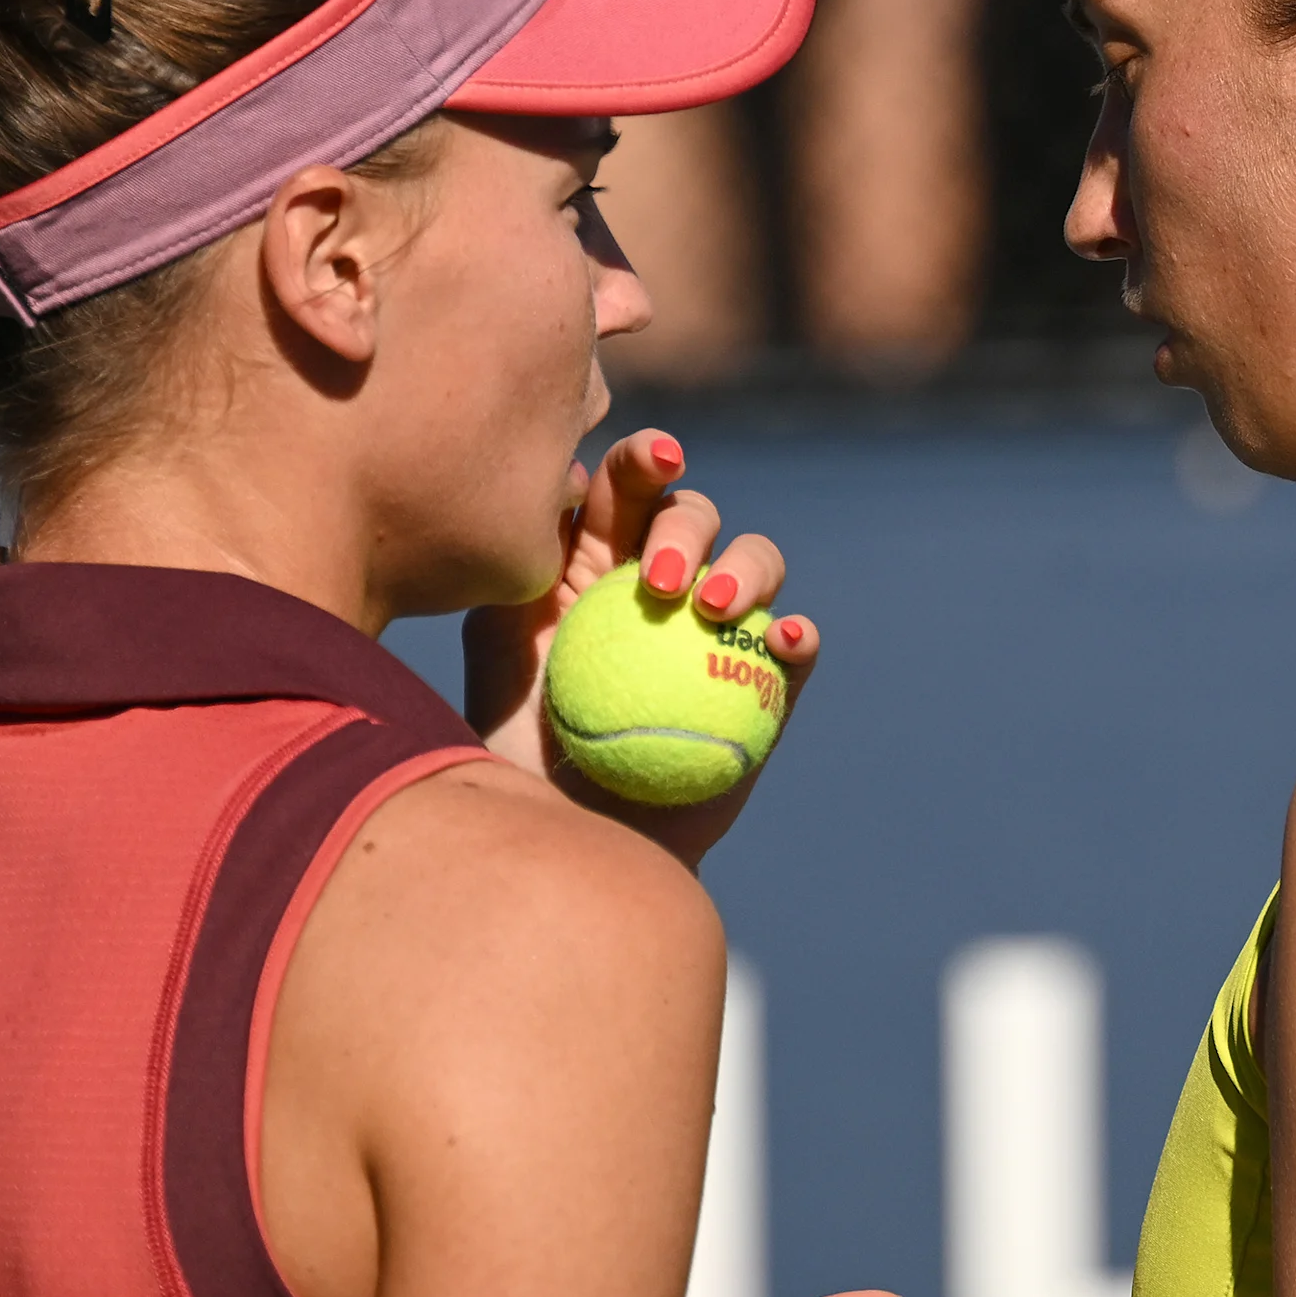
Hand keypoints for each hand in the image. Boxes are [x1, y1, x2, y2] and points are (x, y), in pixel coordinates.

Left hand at [462, 428, 821, 865]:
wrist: (571, 838)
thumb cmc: (518, 748)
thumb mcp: (497, 654)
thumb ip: (520, 570)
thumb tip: (561, 483)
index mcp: (600, 559)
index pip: (629, 488)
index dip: (647, 458)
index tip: (657, 460)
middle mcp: (665, 585)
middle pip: (697, 515)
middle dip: (689, 527)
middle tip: (660, 585)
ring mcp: (717, 635)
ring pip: (757, 564)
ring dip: (747, 568)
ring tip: (714, 610)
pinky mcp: (762, 690)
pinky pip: (794, 652)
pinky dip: (798, 637)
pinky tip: (785, 642)